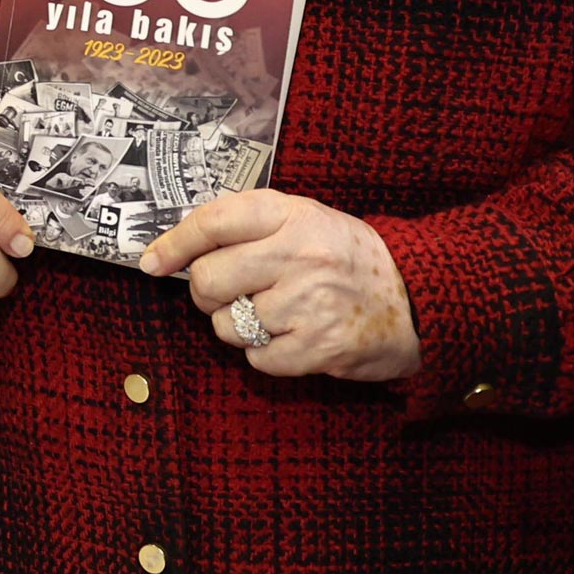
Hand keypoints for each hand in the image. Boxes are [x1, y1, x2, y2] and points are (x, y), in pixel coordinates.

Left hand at [142, 190, 416, 380]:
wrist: (422, 299)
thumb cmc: (349, 260)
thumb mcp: (308, 222)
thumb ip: (251, 228)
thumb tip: (177, 251)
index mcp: (294, 215)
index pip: (214, 221)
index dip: (175, 243)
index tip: (152, 262)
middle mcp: (300, 254)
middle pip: (208, 279)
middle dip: (207, 294)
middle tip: (230, 294)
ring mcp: (311, 302)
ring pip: (227, 324)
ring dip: (239, 326)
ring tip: (275, 316)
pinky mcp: (320, 346)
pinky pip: (257, 358)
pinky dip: (266, 355)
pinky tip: (293, 339)